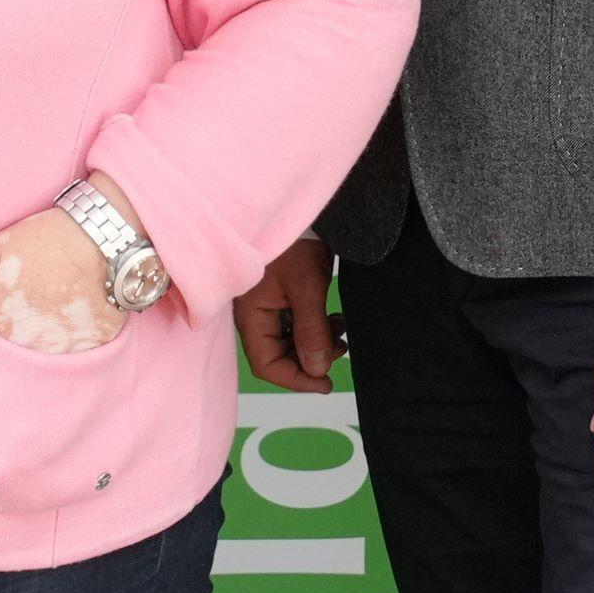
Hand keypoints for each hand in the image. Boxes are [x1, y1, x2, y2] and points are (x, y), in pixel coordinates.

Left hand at [0, 190, 130, 355]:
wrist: (104, 239)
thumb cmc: (44, 242)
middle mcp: (29, 350)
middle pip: (5, 359)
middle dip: (5, 342)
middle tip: (18, 312)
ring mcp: (62, 354)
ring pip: (35, 363)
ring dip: (32, 349)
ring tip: (41, 318)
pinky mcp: (91, 352)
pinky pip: (69, 362)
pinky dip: (63, 349)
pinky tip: (64, 325)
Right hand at [238, 235, 342, 391]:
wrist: (300, 210)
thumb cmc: (294, 242)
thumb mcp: (307, 288)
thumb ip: (311, 332)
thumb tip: (318, 370)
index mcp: (253, 317)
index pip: (268, 365)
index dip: (297, 380)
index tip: (327, 383)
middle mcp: (257, 316)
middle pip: (280, 356)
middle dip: (311, 360)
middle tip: (341, 349)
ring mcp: (270, 306)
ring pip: (292, 341)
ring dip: (318, 343)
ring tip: (341, 330)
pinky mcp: (284, 296)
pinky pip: (298, 324)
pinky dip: (318, 328)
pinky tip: (334, 319)